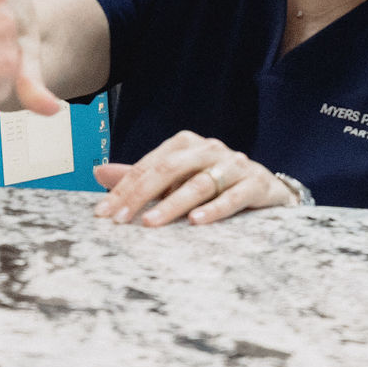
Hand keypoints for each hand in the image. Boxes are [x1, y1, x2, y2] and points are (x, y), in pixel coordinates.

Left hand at [94, 132, 297, 227]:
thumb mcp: (177, 180)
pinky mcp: (257, 183)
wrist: (268, 190)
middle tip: (120, 219)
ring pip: (199, 183)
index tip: (103, 213)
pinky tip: (196, 221)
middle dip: (141, 194)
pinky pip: (234, 196)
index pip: (149, 165)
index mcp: (186, 144)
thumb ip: (142, 178)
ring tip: (151, 222)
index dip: (123, 188)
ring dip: (172, 204)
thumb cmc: (216, 185)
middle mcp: (209, 149)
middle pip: (169, 169)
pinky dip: (215, 209)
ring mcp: (235, 164)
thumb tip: (99, 173)